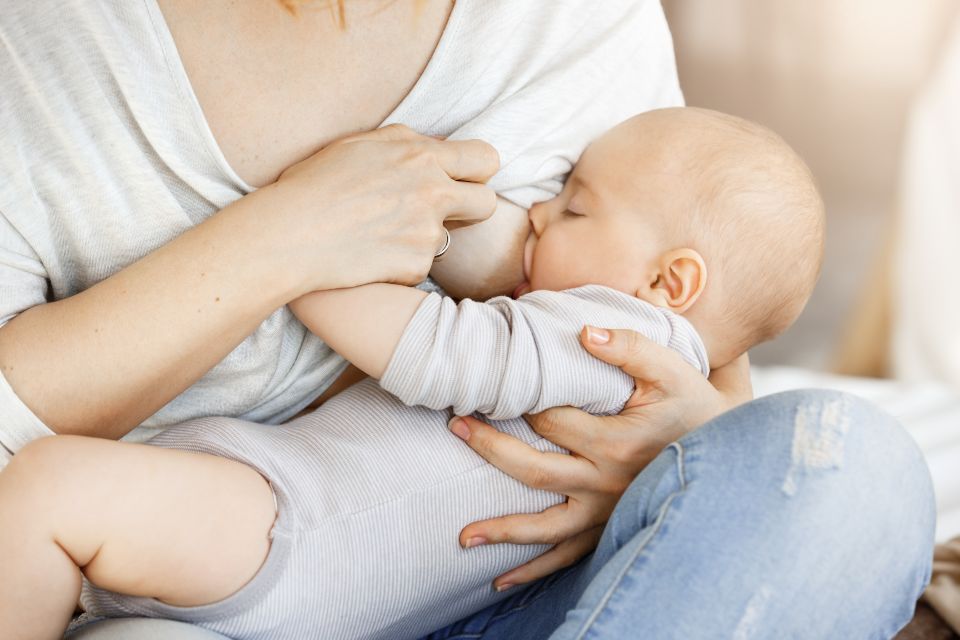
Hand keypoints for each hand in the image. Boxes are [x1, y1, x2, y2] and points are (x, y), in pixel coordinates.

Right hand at [268, 124, 499, 292]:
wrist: (289, 234)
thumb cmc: (313, 184)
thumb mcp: (360, 143)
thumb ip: (406, 142)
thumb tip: (435, 148)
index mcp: (422, 156)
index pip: (485, 158)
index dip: (478, 171)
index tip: (465, 180)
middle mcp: (433, 192)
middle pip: (487, 203)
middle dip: (473, 208)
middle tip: (445, 213)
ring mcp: (427, 233)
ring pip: (447, 238)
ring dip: (423, 237)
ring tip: (379, 234)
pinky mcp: (416, 266)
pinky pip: (420, 265)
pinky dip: (400, 263)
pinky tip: (370, 255)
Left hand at [449, 326, 751, 589]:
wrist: (730, 457)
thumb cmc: (695, 406)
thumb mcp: (671, 369)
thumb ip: (629, 347)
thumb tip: (583, 334)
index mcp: (615, 441)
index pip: (551, 419)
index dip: (519, 399)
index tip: (493, 384)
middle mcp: (606, 482)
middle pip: (533, 469)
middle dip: (490, 447)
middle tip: (456, 427)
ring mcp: (606, 513)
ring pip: (545, 527)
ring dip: (501, 531)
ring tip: (463, 537)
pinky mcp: (609, 531)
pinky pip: (567, 558)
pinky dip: (534, 572)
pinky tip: (502, 583)